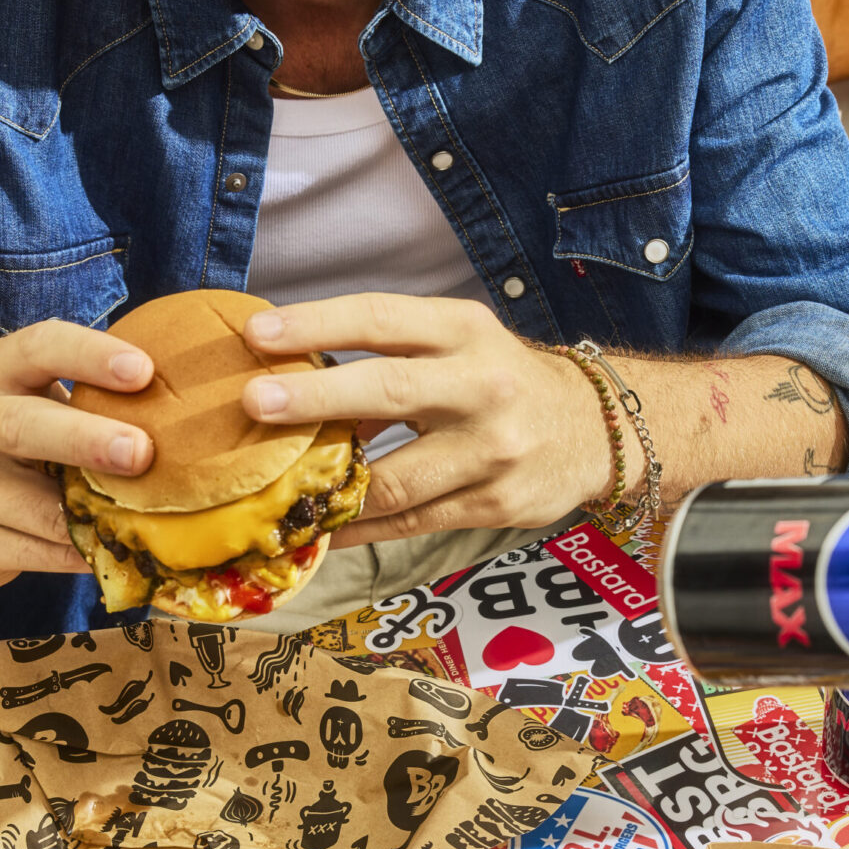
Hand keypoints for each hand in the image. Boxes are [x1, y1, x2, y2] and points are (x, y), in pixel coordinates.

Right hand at [0, 320, 154, 589]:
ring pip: (35, 508)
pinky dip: (82, 553)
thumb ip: (100, 398)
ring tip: (147, 520)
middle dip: (85, 440)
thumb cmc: (28, 436)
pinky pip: (37, 553)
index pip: (39, 347)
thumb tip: (196, 406)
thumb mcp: (48, 401)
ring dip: (95, 517)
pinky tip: (114, 549)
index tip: (143, 370)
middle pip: (21, 426)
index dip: (89, 355)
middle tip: (140, 451)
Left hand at [239, 295, 612, 542]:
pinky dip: (360, 527)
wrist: (595, 430)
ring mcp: (492, 451)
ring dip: (330, 487)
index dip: (317, 324)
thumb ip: (392, 353)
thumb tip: (291, 370)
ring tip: (271, 489)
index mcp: (464, 332)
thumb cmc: (503, 379)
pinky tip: (323, 527)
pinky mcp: (494, 504)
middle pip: (388, 390)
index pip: (382, 320)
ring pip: (395, 477)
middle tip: (254, 401)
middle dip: (315, 398)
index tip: (258, 332)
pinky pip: (411, 522)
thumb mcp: (460, 343)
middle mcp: (482, 386)